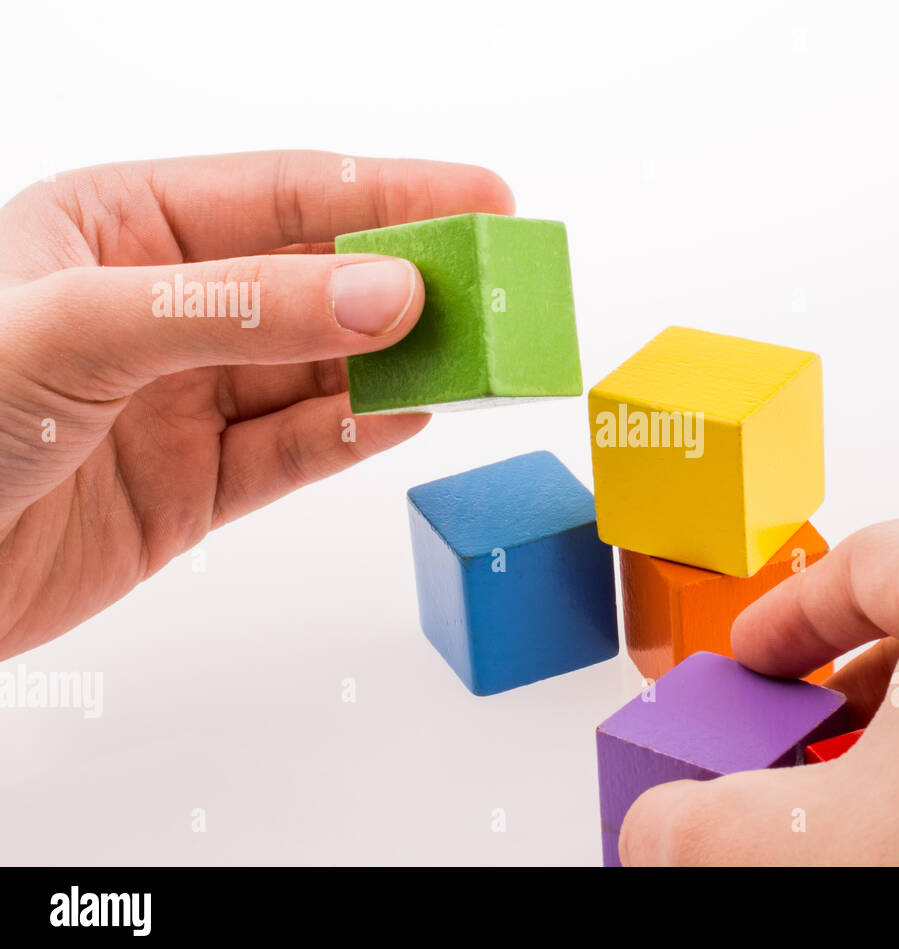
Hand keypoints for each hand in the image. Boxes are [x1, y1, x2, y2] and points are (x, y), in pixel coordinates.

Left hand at [0, 150, 512, 657]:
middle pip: (319, 283)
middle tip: (500, 287)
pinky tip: (410, 416)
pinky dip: (356, 436)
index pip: (285, 195)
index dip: (393, 194)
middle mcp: (165, 308)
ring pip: (322, 372)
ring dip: (400, 365)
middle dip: (412, 283)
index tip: (484, 203)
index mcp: (122, 227)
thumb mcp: (81, 327)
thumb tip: (386, 295)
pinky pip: (296, 451)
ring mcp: (184, 400)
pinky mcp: (195, 487)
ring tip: (477, 358)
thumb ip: (242, 307)